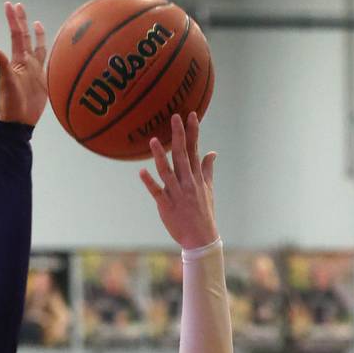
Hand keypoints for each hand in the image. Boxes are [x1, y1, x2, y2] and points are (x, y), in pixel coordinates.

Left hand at [0, 2, 47, 126]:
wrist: (20, 121)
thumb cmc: (10, 103)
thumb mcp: (6, 81)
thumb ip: (1, 63)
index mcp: (17, 61)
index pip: (16, 35)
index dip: (13, 20)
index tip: (10, 5)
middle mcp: (26, 63)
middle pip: (24, 37)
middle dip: (22, 22)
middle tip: (19, 6)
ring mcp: (34, 71)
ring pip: (37, 48)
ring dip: (36, 36)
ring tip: (36, 23)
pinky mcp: (42, 81)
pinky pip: (47, 63)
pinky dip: (49, 54)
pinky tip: (52, 48)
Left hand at [139, 112, 218, 250]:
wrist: (201, 238)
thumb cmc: (204, 213)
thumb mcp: (208, 190)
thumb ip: (207, 170)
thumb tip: (212, 152)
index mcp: (197, 178)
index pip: (195, 150)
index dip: (193, 132)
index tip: (191, 115)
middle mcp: (187, 183)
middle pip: (182, 155)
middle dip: (179, 136)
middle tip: (174, 117)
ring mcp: (177, 194)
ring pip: (167, 172)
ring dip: (160, 156)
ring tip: (153, 141)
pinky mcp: (166, 206)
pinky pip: (157, 192)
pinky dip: (149, 182)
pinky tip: (141, 171)